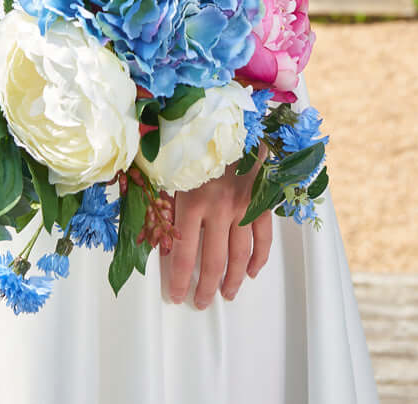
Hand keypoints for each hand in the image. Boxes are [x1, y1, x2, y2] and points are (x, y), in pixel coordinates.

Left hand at [159, 153, 273, 307]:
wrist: (230, 115)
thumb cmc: (192, 139)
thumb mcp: (171, 168)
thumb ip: (163, 200)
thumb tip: (154, 233)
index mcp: (192, 201)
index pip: (184, 254)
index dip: (179, 280)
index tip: (176, 296)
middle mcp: (219, 208)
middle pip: (214, 261)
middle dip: (206, 287)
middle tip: (200, 302)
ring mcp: (244, 206)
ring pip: (240, 255)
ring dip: (233, 280)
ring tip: (226, 295)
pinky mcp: (261, 200)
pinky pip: (263, 236)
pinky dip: (259, 258)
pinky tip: (251, 272)